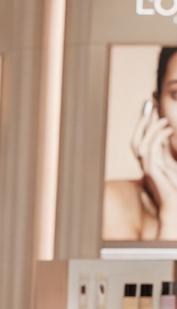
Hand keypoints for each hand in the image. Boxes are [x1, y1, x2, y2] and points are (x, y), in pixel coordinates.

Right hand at [141, 117, 176, 238]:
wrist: (176, 203)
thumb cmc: (176, 186)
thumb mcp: (174, 163)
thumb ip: (168, 149)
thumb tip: (167, 133)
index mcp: (151, 161)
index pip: (144, 138)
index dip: (146, 123)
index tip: (152, 107)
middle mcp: (146, 164)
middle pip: (137, 139)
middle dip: (143, 121)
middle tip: (149, 105)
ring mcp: (147, 167)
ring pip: (141, 144)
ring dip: (150, 129)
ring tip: (163, 119)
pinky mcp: (152, 171)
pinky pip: (150, 151)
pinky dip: (157, 138)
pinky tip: (168, 131)